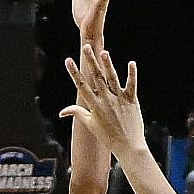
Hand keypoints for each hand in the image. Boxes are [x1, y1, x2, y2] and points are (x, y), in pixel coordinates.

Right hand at [59, 44, 147, 159]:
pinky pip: (131, 85)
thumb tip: (62, 111)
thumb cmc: (108, 136)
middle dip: (90, 61)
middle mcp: (106, 100)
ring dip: (108, 64)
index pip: (82, 86)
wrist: (128, 146)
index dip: (74, 72)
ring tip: (103, 52)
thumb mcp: (90, 124)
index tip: (68, 60)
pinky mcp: (132, 100)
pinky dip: (131, 74)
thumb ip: (77, 113)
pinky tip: (131, 63)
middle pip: (96, 77)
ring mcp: (119, 99)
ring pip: (112, 78)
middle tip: (86, 47)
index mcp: (94, 105)